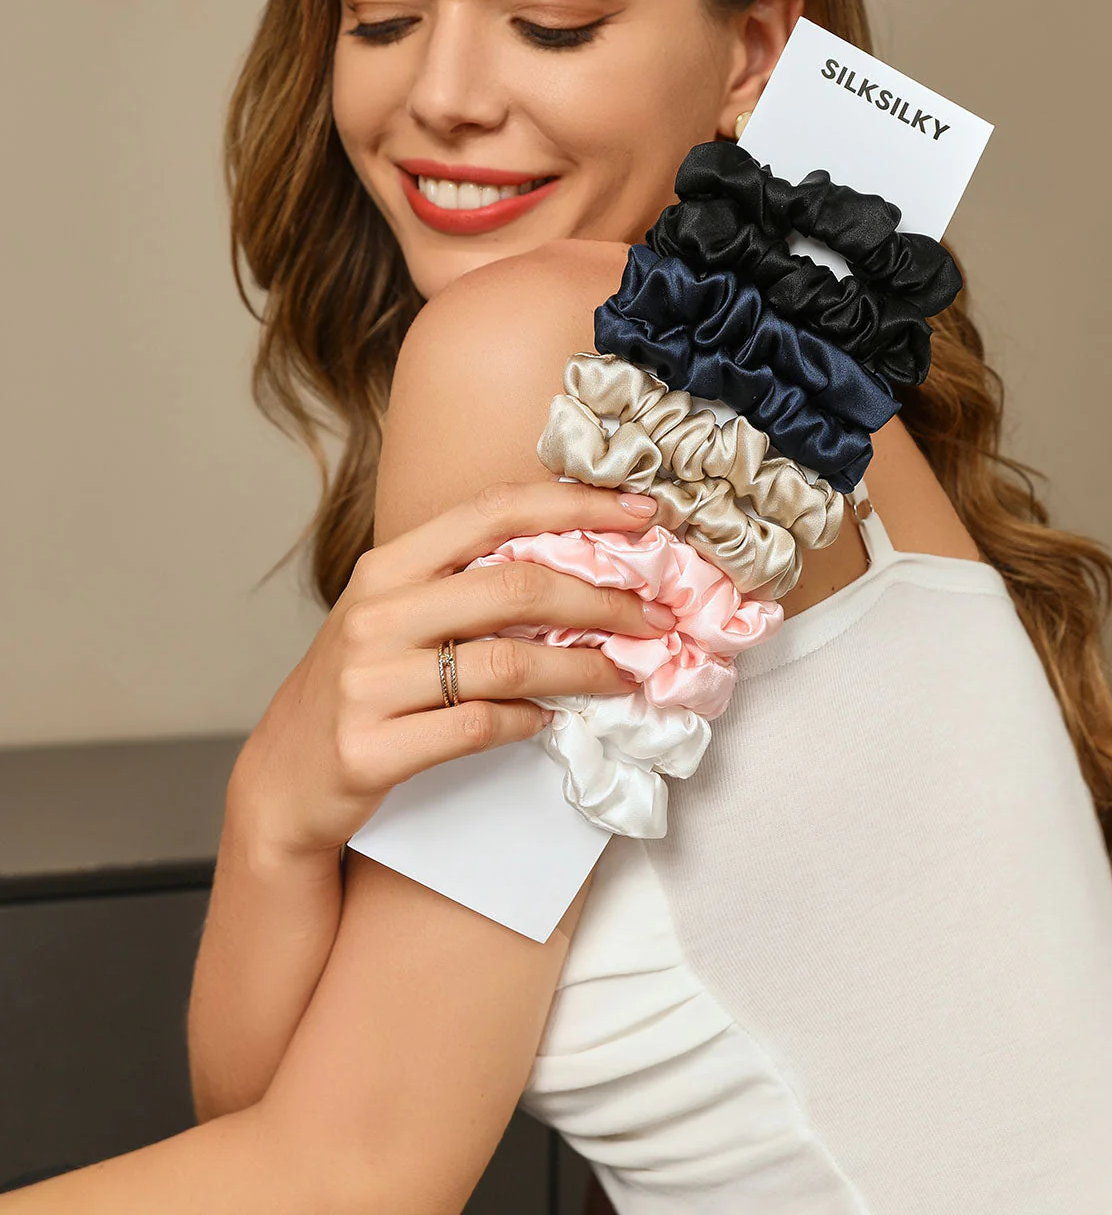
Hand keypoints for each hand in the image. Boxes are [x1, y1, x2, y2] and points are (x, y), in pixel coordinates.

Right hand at [229, 481, 667, 861]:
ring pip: (509, 662)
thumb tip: (578, 565)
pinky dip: (531, 722)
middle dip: (602, 599)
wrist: (282, 781)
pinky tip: (552, 721)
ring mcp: (370, 681)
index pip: (493, 510)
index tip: (642, 515)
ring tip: (624, 675)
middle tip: (653, 617)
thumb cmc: (357, 689)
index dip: (575, 506)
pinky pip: (480, 726)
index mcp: (387, 567)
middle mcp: (375, 614)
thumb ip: (464, 585)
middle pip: (515, 585)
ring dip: (584, 670)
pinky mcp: (373, 747)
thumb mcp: (394, 618)